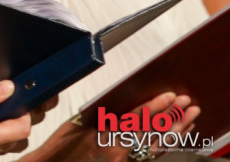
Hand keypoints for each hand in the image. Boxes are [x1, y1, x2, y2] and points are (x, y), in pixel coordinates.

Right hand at [20, 91, 199, 161]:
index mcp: (104, 138)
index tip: (170, 96)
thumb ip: (101, 117)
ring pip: (157, 147)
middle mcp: (119, 153)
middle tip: (189, 104)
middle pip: (153, 134)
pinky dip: (166, 145)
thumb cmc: (61, 149)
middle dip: (173, 118)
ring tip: (190, 117)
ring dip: (176, 131)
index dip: (155, 107)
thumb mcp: (75, 126)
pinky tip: (175, 136)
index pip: (136, 120)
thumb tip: (120, 106)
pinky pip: (152, 156)